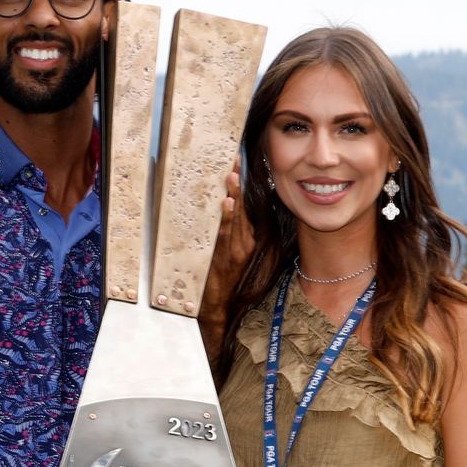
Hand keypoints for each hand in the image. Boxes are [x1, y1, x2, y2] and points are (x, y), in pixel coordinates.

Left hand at [199, 163, 255, 369]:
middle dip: (236, 183)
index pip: (243, 205)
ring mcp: (237, 249)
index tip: (235, 162)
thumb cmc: (222, 280)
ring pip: (235, 217)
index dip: (239, 184)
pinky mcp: (227, 257)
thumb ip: (229, 234)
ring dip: (233, 195)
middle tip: (232, 159)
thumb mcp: (230, 254)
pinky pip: (225, 233)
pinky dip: (227, 218)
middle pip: (241, 206)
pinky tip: (226, 203)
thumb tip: (221, 209)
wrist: (219, 306)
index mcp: (247, 238)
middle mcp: (245, 242)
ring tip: (231, 176)